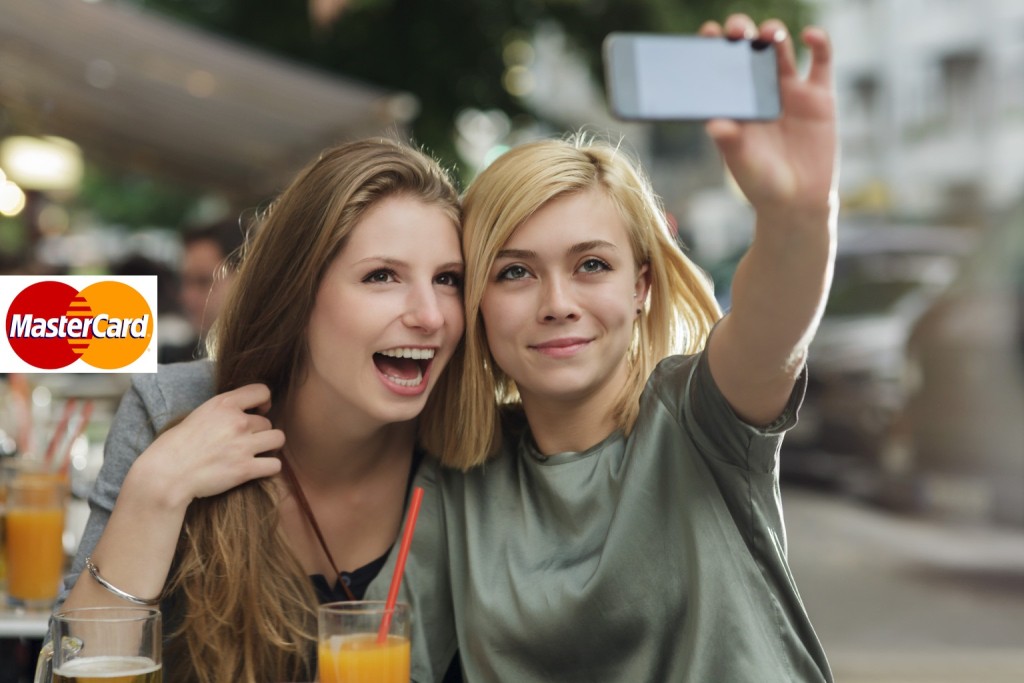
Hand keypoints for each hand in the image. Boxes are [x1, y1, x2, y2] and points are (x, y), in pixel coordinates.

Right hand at [131, 383, 283, 508]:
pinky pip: (275, 465)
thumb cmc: (176, 447)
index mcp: (223, 404)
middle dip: (259, 432)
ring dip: (269, 447)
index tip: (259, 411)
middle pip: (268, 422)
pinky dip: (269, 468)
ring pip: (278, 439)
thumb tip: (243, 411)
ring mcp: (243, 445)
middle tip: (245, 443)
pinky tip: (258, 469)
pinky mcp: (245, 469)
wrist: (166, 475)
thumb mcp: (199, 415)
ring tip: (256, 454)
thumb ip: (223, 411)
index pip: (262, 391)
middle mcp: (237, 421)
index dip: (264, 402)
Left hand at [700, 15, 835, 217]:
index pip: (720, 67)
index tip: (708, 33)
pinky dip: (819, 43)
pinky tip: (810, 35)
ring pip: (780, 50)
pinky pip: (821, 61)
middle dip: (742, 33)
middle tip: (737, 29)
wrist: (798, 202)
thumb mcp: (743, 165)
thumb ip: (730, 143)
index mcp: (734, 104)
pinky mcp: (819, 96)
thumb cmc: (762, 184)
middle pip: (749, 50)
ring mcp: (789, 91)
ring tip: (769, 33)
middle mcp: (758, 91)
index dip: (713, 46)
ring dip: (774, 34)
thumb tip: (714, 124)